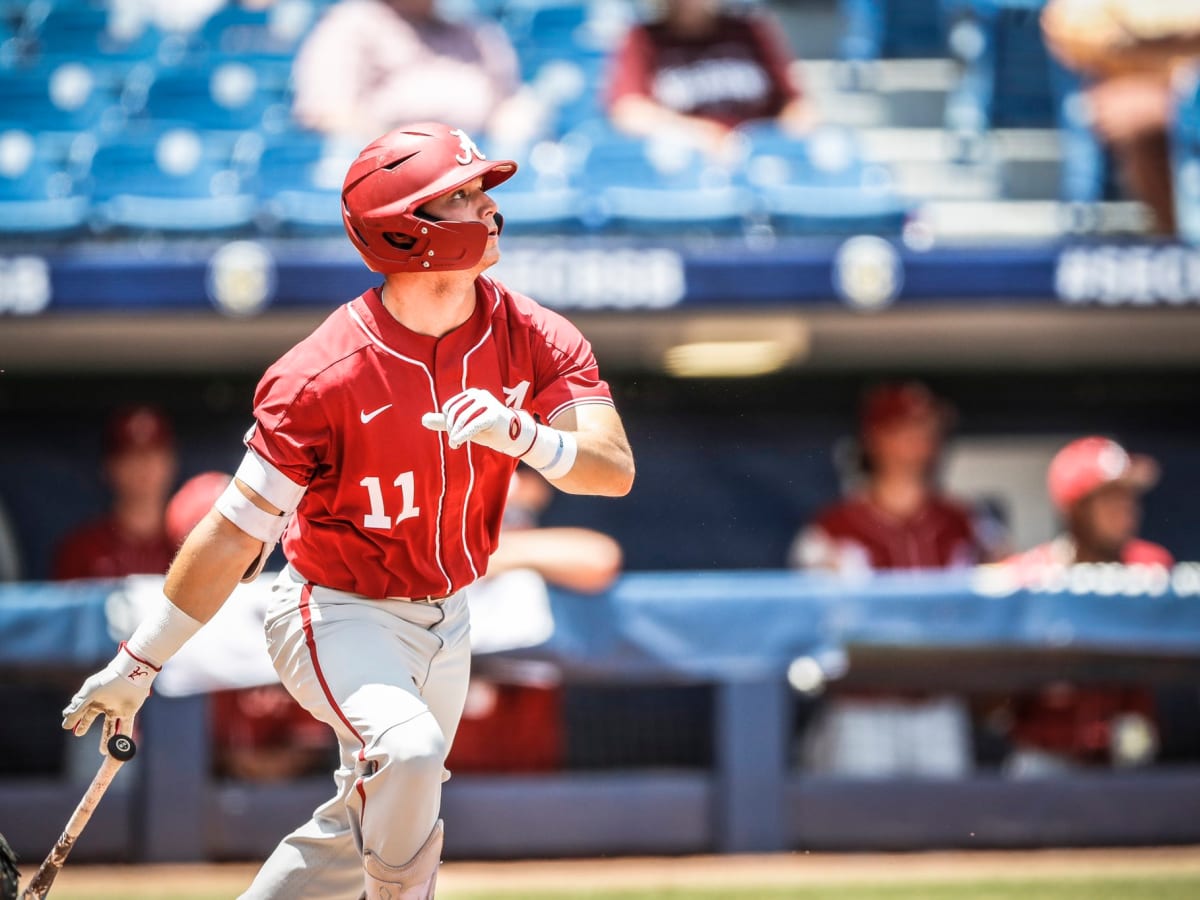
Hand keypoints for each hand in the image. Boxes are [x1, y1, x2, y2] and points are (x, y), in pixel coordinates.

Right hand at [62, 644, 157, 754]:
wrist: (131, 674)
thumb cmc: (108, 681)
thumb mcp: (89, 694)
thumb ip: (78, 707)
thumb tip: (65, 720)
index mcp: (92, 698)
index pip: (80, 709)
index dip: (73, 717)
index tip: (66, 725)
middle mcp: (103, 703)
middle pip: (91, 717)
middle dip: (85, 724)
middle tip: (78, 733)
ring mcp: (116, 708)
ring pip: (110, 727)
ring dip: (106, 739)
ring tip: (102, 752)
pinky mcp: (129, 711)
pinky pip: (126, 727)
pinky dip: (124, 738)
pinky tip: (120, 749)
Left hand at [422, 388, 537, 456]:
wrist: (514, 437)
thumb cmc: (489, 430)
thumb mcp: (464, 425)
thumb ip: (445, 421)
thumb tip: (423, 419)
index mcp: (472, 394)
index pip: (449, 407)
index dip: (447, 423)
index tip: (454, 435)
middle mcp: (479, 394)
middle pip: (454, 413)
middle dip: (451, 429)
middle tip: (455, 441)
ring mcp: (488, 403)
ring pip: (462, 419)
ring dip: (456, 435)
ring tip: (456, 444)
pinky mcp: (493, 414)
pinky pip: (472, 425)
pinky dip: (462, 435)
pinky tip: (457, 444)